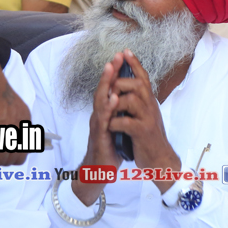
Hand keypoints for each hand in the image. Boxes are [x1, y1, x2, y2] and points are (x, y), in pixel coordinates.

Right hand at [73, 54, 125, 205]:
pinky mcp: (100, 137)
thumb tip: (128, 97)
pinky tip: (113, 99)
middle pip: (104, 89)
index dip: (115, 73)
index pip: (111, 88)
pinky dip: (108, 109)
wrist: (100, 171)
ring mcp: (99, 125)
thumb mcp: (118, 126)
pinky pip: (104, 121)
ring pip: (100, 101)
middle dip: (109, 72)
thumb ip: (120, 112)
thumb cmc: (110, 148)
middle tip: (115, 56)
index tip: (122, 56)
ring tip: (111, 69)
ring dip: (105, 84)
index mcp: (106, 112)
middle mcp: (100, 115)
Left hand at [106, 51, 180, 193]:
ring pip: (129, 100)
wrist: (159, 159)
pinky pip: (124, 122)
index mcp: (149, 101)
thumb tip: (127, 87)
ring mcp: (147, 119)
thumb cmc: (149, 137)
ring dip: (115, 105)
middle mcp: (150, 106)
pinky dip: (115, 123)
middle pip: (136, 84)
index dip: (135, 63)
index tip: (125, 51)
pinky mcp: (142, 132)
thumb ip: (138, 101)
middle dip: (119, 83)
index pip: (143, 77)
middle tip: (110, 90)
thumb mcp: (146, 115)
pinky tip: (112, 127)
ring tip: (110, 112)